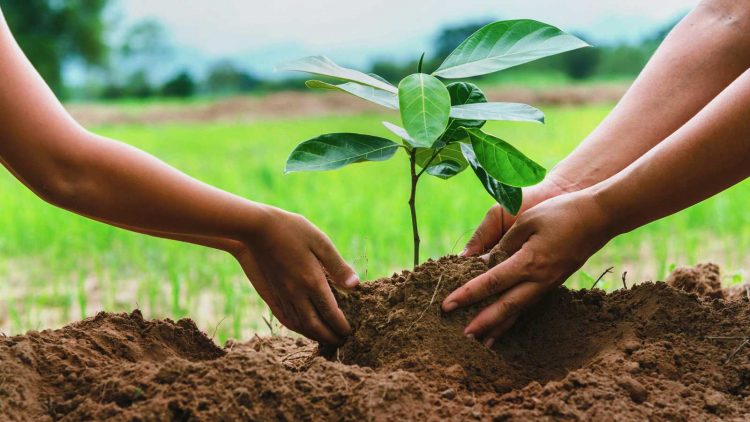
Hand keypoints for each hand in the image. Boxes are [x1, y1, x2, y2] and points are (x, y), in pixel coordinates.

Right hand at [232, 206, 358, 344]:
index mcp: (312, 281)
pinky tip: (302, 328)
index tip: (349, 333)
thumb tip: (355, 286)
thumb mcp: (320, 242)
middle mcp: (296, 293)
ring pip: (299, 325)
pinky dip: (296, 328)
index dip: (341, 326)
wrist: (255, 228)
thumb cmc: (291, 229)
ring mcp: (282, 294)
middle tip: (341, 342)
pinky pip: (284, 318)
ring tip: (325, 339)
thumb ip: (337, 266)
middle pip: (315, 325)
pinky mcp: (271, 292)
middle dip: (329, 337)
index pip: (330, 313)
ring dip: (314, 335)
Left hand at [443, 190, 612, 346]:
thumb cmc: (560, 213)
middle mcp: (539, 278)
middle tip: (461, 336)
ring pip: (518, 310)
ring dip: (498, 327)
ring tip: (481, 343)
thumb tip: (486, 263)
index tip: (447, 305)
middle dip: (482, 322)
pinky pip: (528, 305)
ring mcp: (547, 283)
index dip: (467, 295)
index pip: (491, 282)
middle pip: (505, 307)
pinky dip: (513, 318)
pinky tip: (503, 327)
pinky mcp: (552, 283)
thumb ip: (504, 244)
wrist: (599, 218)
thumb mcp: (527, 221)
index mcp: (529, 261)